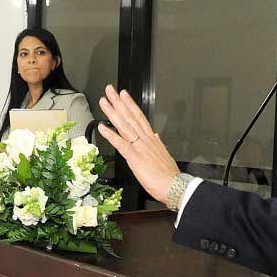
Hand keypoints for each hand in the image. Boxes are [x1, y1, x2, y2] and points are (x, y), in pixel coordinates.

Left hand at [96, 85, 180, 203]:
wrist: (174, 186)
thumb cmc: (168, 175)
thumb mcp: (164, 154)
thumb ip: (157, 143)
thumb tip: (155, 135)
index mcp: (151, 139)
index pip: (139, 117)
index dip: (130, 104)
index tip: (123, 95)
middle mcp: (145, 139)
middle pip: (130, 117)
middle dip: (119, 102)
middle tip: (109, 90)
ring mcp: (139, 147)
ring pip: (124, 126)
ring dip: (112, 113)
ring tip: (103, 102)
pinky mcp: (134, 157)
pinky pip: (120, 144)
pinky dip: (110, 134)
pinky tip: (102, 127)